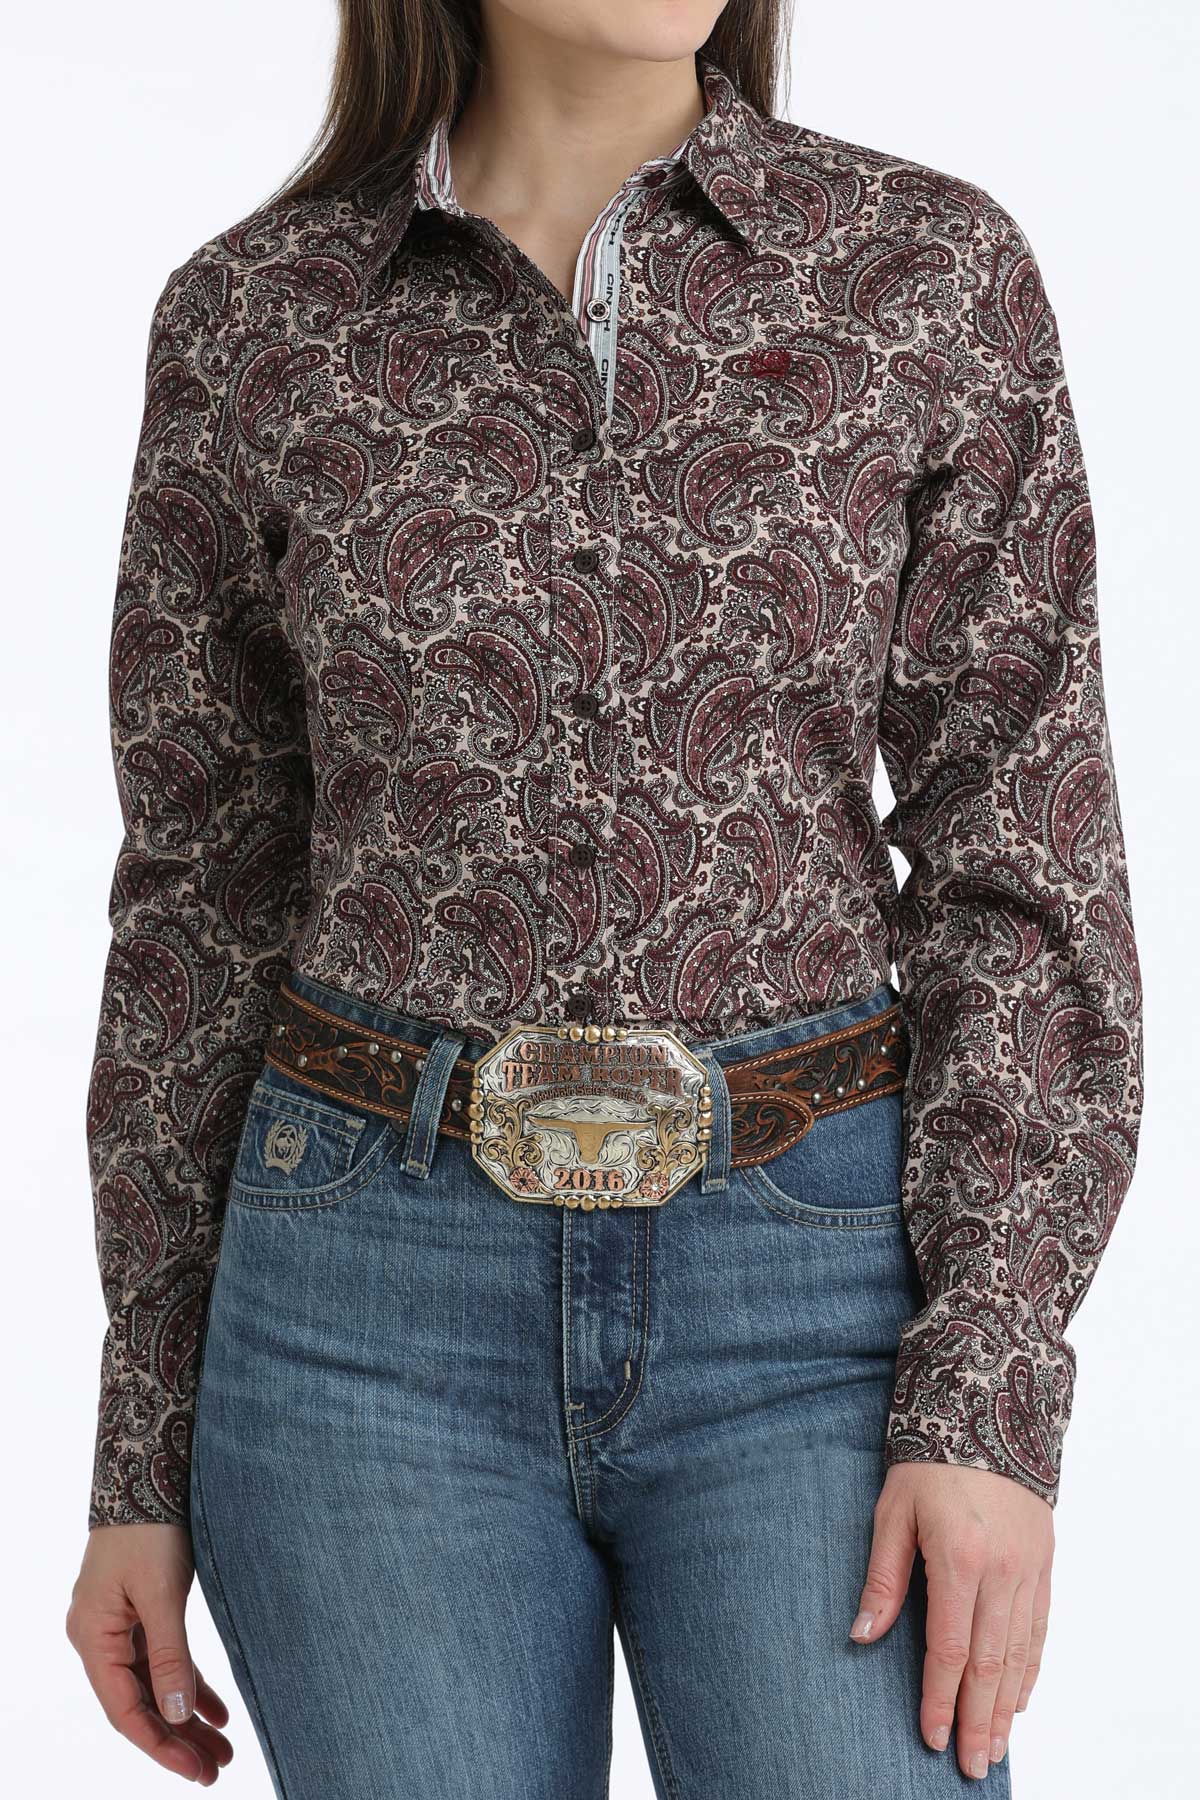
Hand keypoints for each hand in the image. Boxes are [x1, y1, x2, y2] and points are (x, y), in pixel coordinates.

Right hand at [66, 1522, 233, 1784]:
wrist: (146, 1469)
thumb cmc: (149, 1527)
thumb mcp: (162, 1594)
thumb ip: (169, 1654)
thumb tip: (176, 1715)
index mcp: (93, 1637)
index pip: (126, 1709)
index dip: (160, 1745)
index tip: (195, 1771)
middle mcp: (101, 1637)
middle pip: (141, 1702)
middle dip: (178, 1738)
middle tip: (217, 1769)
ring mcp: (120, 1624)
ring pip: (155, 1683)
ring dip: (187, 1715)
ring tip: (224, 1749)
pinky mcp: (142, 1609)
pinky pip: (164, 1658)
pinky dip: (189, 1683)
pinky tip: (217, 1709)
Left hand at [849, 1462, 1053, 1779]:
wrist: (989, 1408)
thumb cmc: (928, 1460)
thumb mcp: (892, 1511)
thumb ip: (882, 1577)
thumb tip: (861, 1636)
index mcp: (958, 1559)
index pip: (949, 1648)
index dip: (939, 1698)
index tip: (930, 1736)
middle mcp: (1001, 1571)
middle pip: (991, 1664)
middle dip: (978, 1719)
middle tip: (970, 1765)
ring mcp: (1029, 1568)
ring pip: (1021, 1654)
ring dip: (1007, 1706)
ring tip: (994, 1746)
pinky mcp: (1043, 1561)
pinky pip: (1040, 1628)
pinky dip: (1031, 1668)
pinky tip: (1020, 1697)